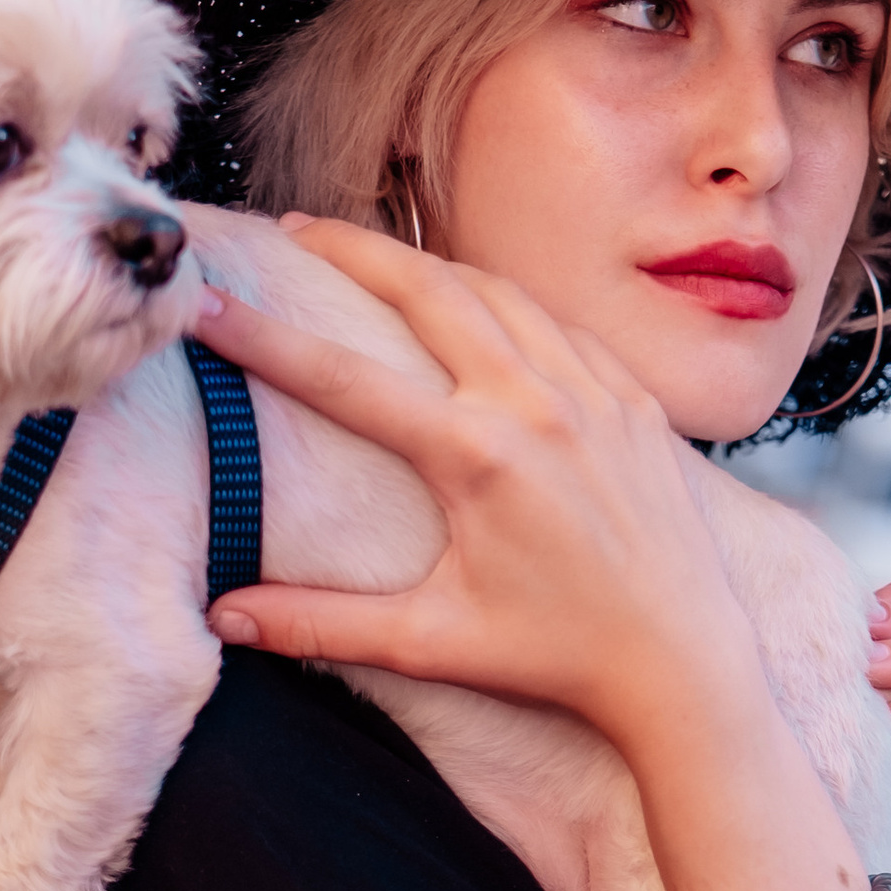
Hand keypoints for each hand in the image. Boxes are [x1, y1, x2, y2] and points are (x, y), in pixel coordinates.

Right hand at [192, 220, 765, 754]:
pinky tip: (480, 307)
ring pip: (498, 292)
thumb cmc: (555, 657)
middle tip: (292, 227)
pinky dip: (508, 303)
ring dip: (430, 264)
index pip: (344, 380)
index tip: (206, 304)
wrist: (683, 664)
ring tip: (378, 254)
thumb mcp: (432, 640)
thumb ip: (321, 623)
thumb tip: (224, 617)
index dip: (264, 339)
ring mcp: (594, 392)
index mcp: (476, 458)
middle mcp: (535, 405)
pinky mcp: (635, 400)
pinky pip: (561, 325)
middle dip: (351, 249)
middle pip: (425, 290)